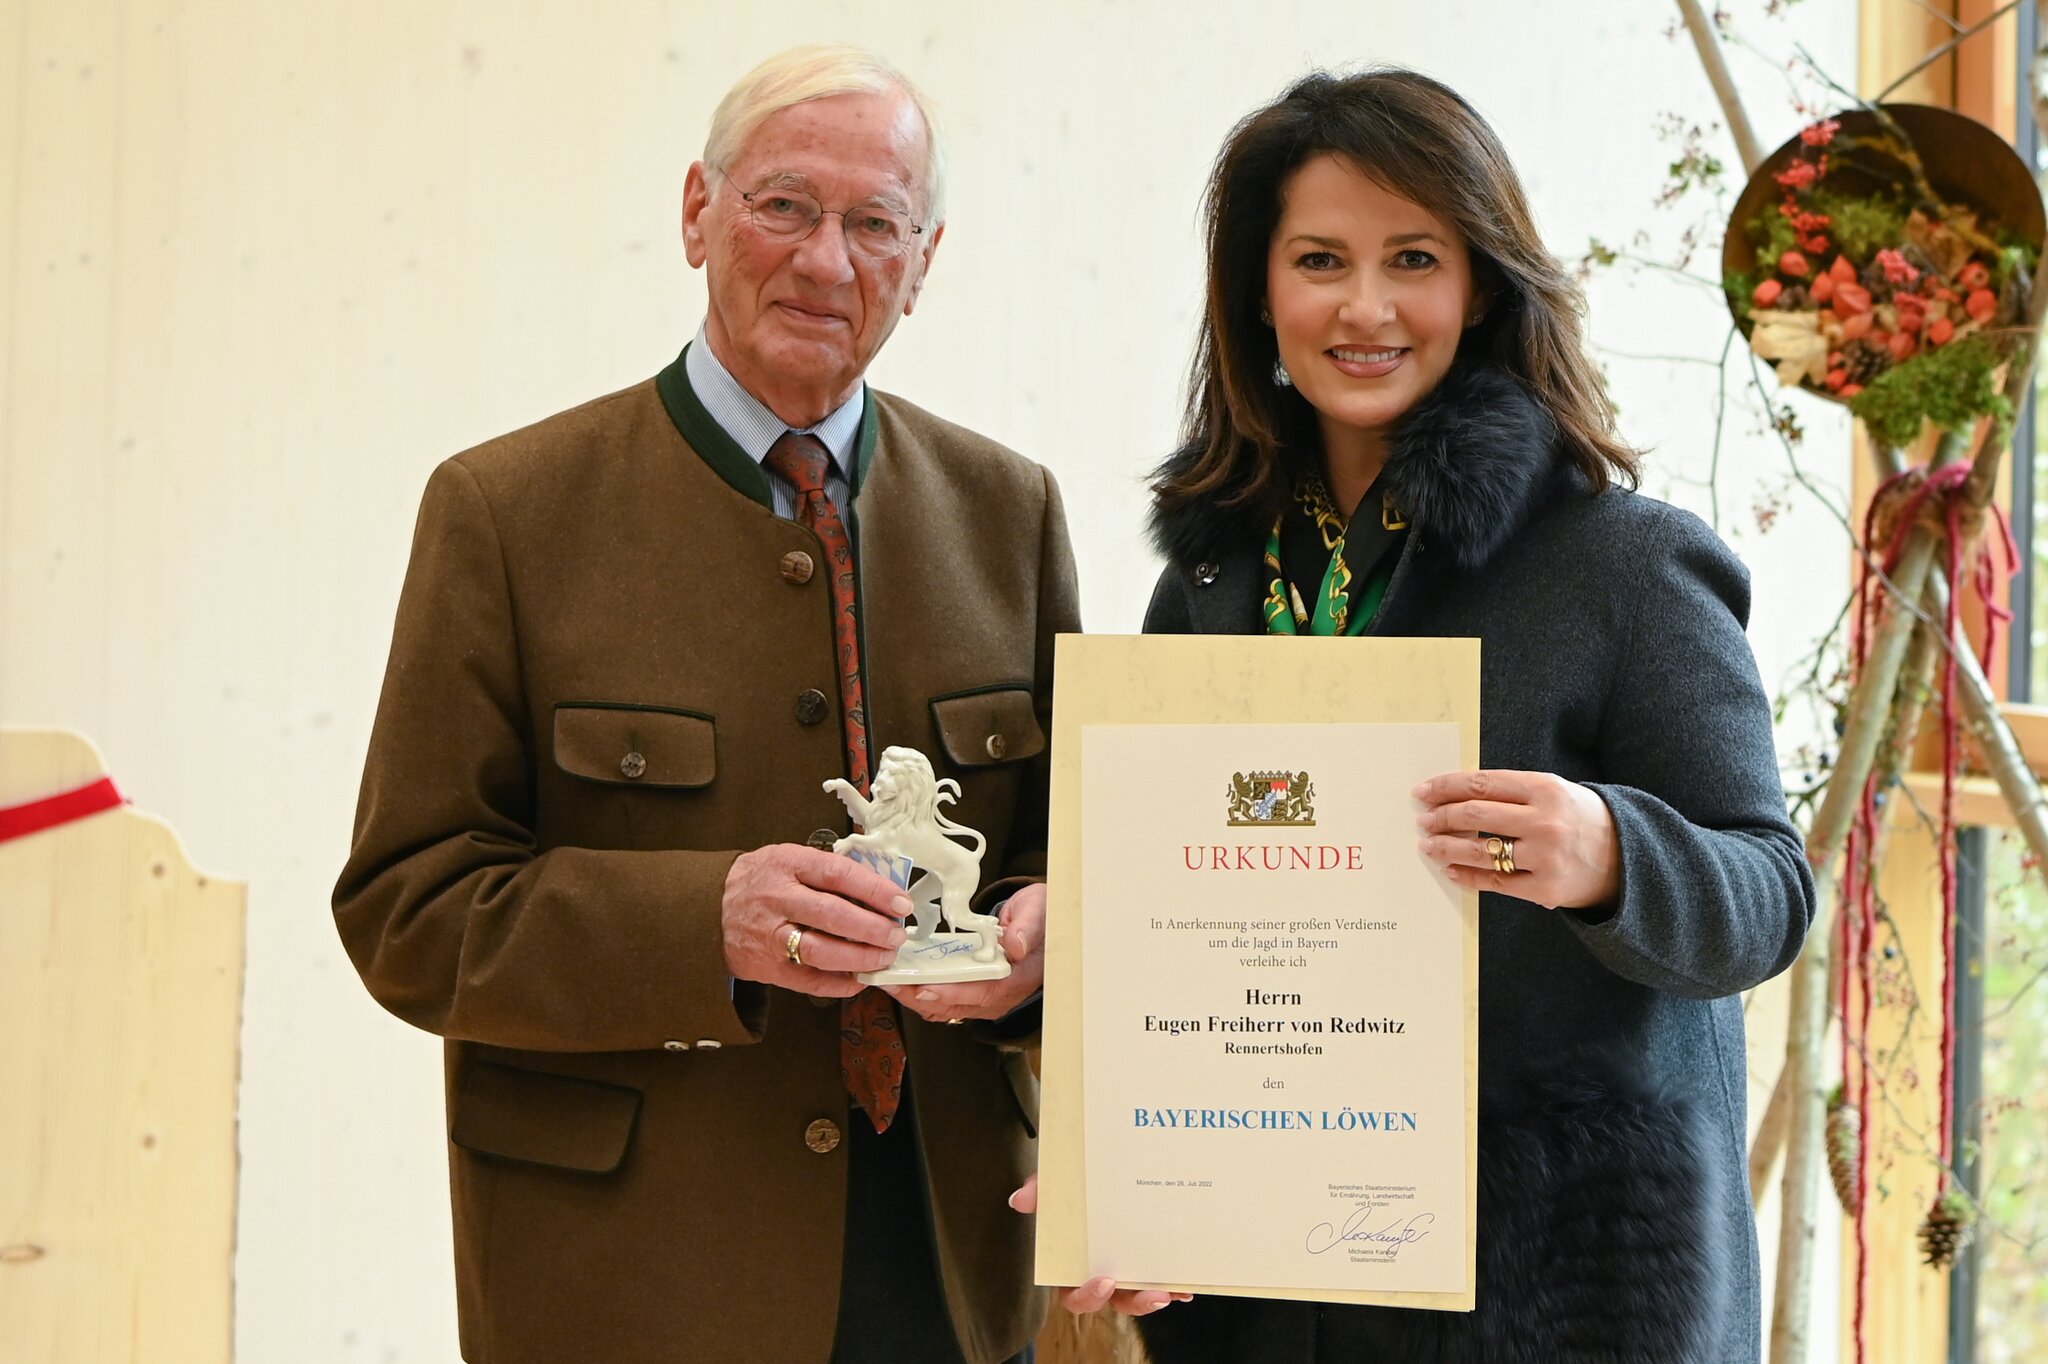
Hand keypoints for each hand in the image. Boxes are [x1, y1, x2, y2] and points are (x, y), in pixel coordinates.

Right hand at [722, 844, 911, 996]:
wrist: (709, 909)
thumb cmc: (760, 881)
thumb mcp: (789, 859)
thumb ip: (828, 871)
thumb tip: (881, 889)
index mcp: (787, 864)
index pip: (838, 874)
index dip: (875, 890)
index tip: (901, 903)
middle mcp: (777, 898)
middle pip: (833, 915)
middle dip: (873, 928)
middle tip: (896, 936)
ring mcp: (770, 935)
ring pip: (821, 951)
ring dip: (860, 958)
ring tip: (883, 958)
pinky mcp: (766, 966)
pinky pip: (809, 980)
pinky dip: (839, 983)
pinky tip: (860, 979)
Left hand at [884, 883, 1046, 1022]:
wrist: (1043, 921)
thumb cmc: (1041, 916)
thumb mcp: (1038, 912)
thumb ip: (1027, 928)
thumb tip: (1015, 946)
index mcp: (1018, 978)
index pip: (983, 992)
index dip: (951, 993)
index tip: (923, 988)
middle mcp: (1001, 996)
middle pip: (956, 1005)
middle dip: (920, 996)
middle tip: (890, 982)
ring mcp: (987, 998)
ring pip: (946, 1007)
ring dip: (916, 996)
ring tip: (888, 980)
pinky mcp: (975, 993)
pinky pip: (945, 1000)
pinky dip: (922, 992)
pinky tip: (903, 979)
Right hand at [1007, 1174, 1193, 1315]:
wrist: (1095, 1162)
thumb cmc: (1071, 1184)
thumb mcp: (1053, 1184)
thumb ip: (1039, 1191)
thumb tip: (1020, 1199)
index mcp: (1074, 1265)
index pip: (1074, 1294)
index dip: (1088, 1296)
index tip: (1105, 1281)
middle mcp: (1103, 1271)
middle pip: (1117, 1301)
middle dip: (1137, 1304)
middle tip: (1155, 1294)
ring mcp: (1129, 1266)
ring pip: (1144, 1294)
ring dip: (1161, 1296)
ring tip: (1177, 1290)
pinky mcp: (1151, 1257)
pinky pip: (1164, 1277)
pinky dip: (1177, 1282)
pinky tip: (1189, 1282)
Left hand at [1413, 769, 1621, 910]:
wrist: (1628, 859)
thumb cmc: (1579, 819)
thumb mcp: (1554, 791)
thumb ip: (1511, 791)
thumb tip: (1454, 793)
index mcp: (1545, 788)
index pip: (1481, 783)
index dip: (1446, 787)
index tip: (1422, 792)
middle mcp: (1545, 821)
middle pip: (1475, 814)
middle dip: (1441, 817)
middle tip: (1423, 820)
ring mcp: (1545, 857)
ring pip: (1479, 850)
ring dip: (1445, 847)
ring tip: (1428, 845)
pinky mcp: (1545, 889)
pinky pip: (1494, 881)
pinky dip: (1467, 876)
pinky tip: (1451, 869)